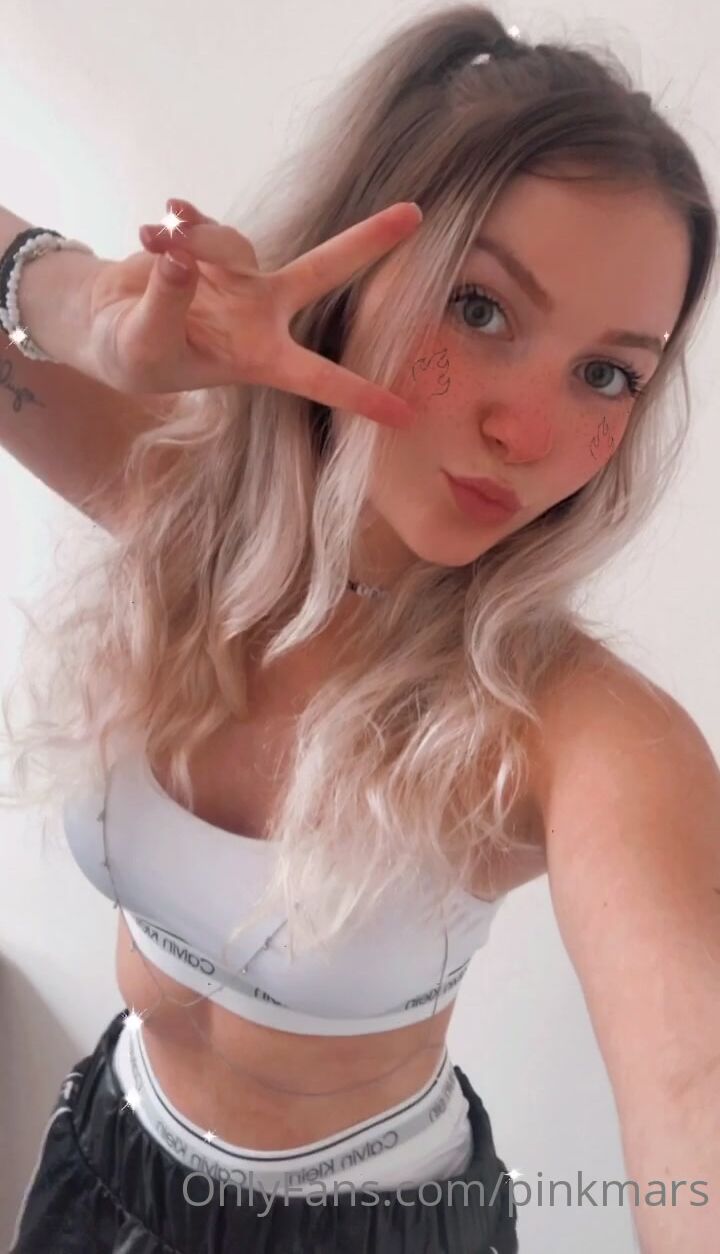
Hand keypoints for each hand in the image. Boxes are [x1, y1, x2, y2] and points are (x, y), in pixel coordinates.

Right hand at [77, 198, 422, 428]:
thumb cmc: (136, 355)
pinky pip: (203, 223)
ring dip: (194, 240)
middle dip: (367, 242)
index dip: (360, 396)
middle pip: (324, 271)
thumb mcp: (147, 346)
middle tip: (416, 214)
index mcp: (259, 357)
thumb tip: (182, 258)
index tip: (405, 416)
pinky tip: (157, 223)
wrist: (104, 326)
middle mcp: (261, 313)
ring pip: (233, 242)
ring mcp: (239, 276)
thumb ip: (167, 304)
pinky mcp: (210, 246)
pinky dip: (178, 222)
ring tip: (154, 243)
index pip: (318, 378)